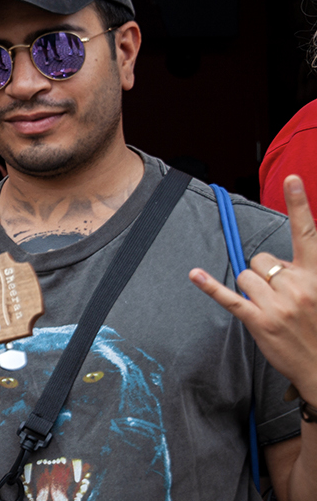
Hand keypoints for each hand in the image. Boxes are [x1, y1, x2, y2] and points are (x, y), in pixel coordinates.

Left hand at [191, 174, 316, 398]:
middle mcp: (298, 285)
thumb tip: (276, 263)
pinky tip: (195, 275)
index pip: (307, 232)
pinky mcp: (259, 322)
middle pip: (262, 258)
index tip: (291, 178)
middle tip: (281, 296)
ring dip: (251, 287)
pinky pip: (230, 298)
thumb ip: (303, 273)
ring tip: (270, 307)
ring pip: (245, 275)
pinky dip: (210, 286)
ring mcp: (277, 305)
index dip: (300, 204)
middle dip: (264, 272)